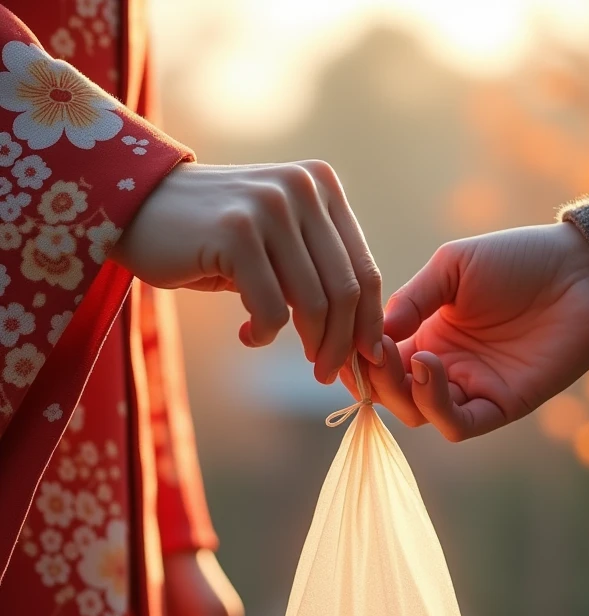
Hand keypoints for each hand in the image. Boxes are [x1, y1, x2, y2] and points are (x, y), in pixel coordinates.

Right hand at [111, 161, 382, 383]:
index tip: (365, 359)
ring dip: (312, 345)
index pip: (363, 268)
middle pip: (345, 290)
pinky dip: (264, 335)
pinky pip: (272, 310)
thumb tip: (363, 337)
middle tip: (329, 374)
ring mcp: (269, 207)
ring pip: (314, 304)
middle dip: (342, 344)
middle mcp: (301, 189)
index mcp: (321, 185)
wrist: (137, 207)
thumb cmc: (212, 237)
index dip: (369, 322)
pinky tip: (247, 336)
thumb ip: (318, 268)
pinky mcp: (237, 234)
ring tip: (301, 361)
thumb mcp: (276, 242)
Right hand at [344, 223, 588, 439]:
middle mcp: (445, 367)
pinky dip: (434, 404)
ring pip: (418, 414)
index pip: (380, 362)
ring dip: (400, 391)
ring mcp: (472, 389)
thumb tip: (374, 333)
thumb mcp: (452, 267)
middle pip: (392, 394)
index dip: (358, 359)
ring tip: (408, 357)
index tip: (340, 344)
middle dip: (375, 377)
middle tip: (372, 352)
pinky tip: (428, 365)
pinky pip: (457, 424)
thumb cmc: (520, 259)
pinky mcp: (501, 405)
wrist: (582, 270)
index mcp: (428, 334)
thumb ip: (412, 299)